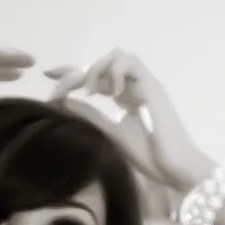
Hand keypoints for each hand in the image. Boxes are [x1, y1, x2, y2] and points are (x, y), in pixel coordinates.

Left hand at [50, 48, 214, 200]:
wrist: (176, 170)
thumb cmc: (150, 157)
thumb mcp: (110, 134)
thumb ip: (89, 116)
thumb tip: (62, 102)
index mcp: (125, 97)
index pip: (96, 75)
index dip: (71, 71)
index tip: (49, 75)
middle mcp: (134, 86)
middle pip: (102, 60)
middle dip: (77, 70)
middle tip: (58, 87)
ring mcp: (145, 85)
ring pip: (116, 55)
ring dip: (97, 68)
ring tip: (90, 93)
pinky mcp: (153, 87)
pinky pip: (130, 63)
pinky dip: (114, 72)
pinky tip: (108, 94)